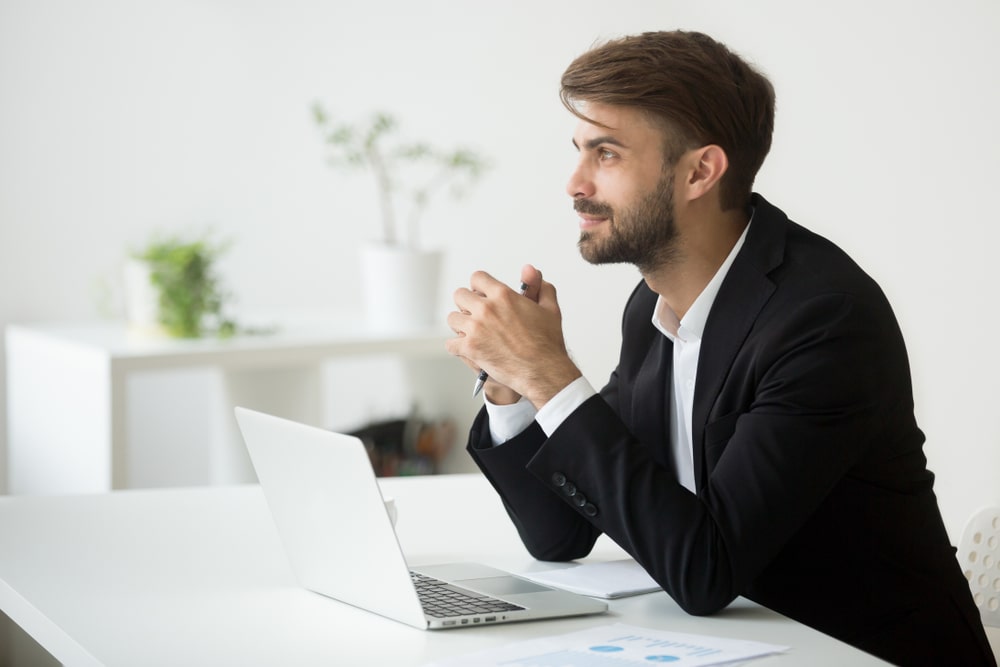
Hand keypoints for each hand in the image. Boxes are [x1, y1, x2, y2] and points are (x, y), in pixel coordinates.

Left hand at [445, 264, 580, 408]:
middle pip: (460, 295)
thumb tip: (531, 270)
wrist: (543, 370)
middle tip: (475, 315)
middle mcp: (486, 309)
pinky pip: (450, 344)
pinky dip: (457, 347)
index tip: (481, 294)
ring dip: (460, 325)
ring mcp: (476, 329)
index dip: (479, 286)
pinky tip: (467, 349)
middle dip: (466, 304)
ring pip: (453, 319)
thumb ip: (539, 286)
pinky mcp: (470, 348)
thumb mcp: (549, 308)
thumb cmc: (547, 342)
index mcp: (503, 295)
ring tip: (471, 332)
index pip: (477, 278)